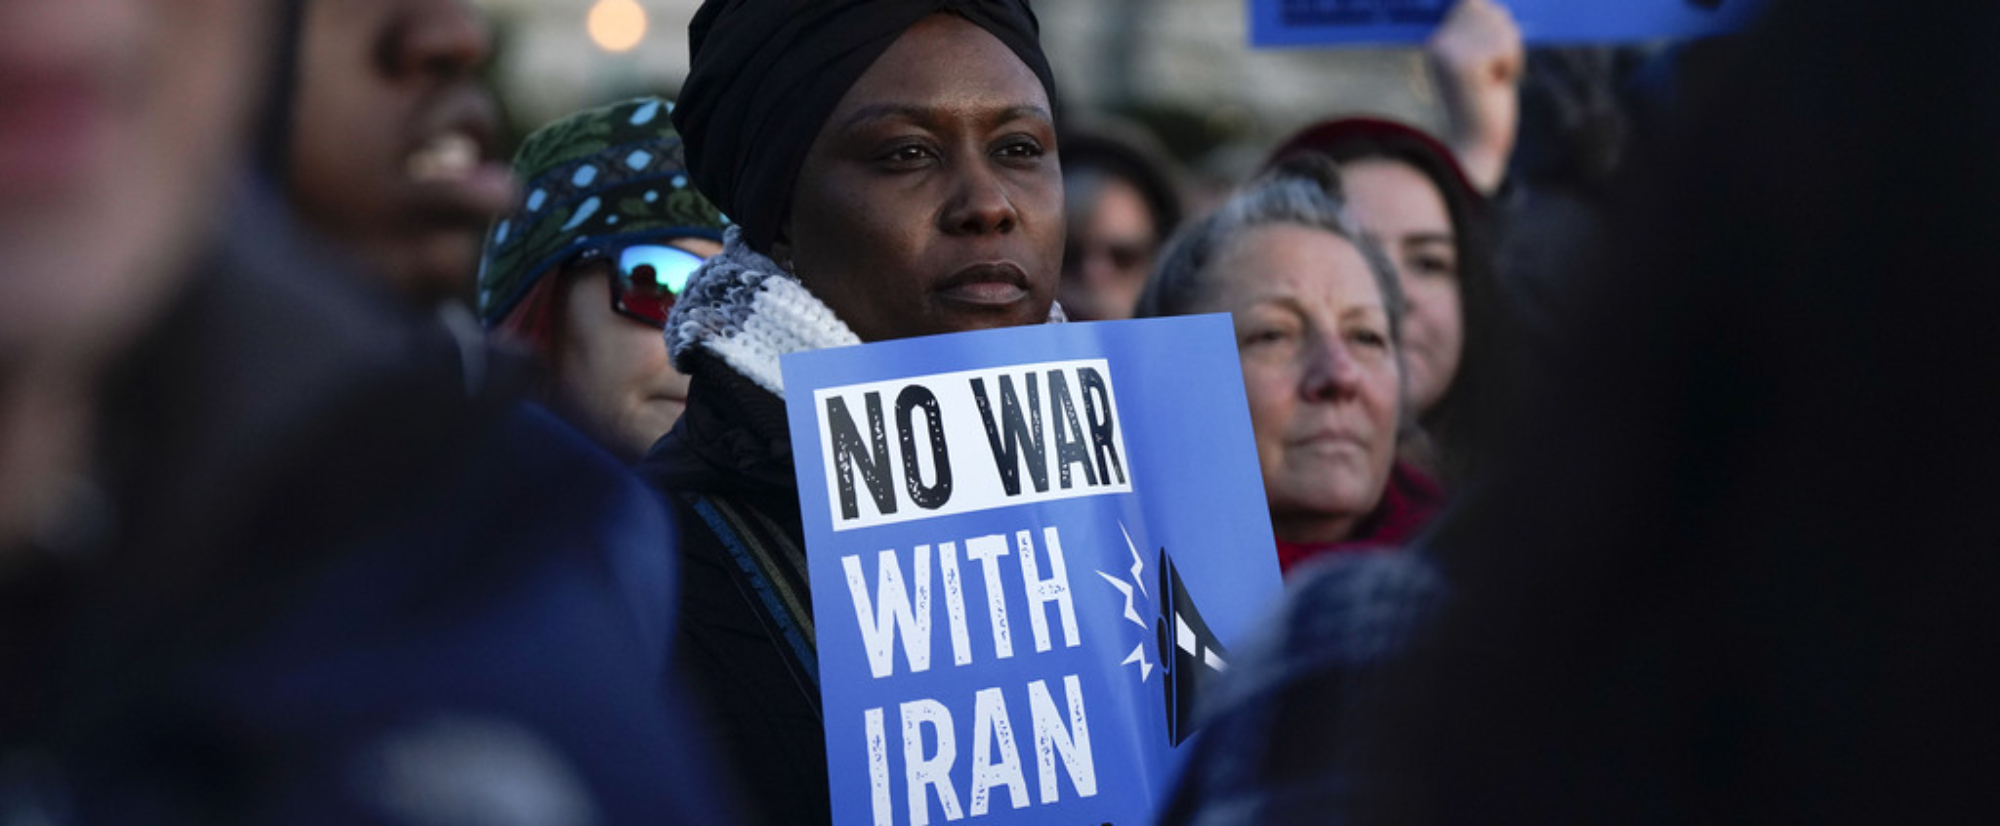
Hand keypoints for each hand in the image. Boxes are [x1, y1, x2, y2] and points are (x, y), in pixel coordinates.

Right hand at [1427, 0, 1522, 193]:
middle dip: (1505, 37)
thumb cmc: (1485, 107)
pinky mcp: (1462, 64)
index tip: (1491, 59)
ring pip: (1500, 25)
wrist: (1474, 149)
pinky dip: (1512, 65)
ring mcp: (1446, 52)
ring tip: (1494, 78)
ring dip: (1510, 53)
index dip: (1494, 22)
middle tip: (1495, 71)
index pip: (1470, 3)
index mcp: (1435, 41)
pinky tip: (1495, 85)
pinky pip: (1505, 46)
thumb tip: (1498, 7)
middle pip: (1489, 9)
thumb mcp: (1484, 61)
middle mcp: (1435, 42)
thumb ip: (1485, 31)